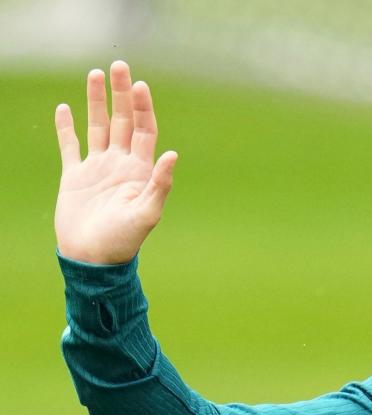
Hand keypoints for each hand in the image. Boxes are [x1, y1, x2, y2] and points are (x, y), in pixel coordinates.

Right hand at [54, 60, 177, 264]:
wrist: (93, 260)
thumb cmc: (124, 240)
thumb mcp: (147, 213)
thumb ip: (160, 184)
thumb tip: (173, 154)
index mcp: (141, 170)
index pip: (145, 130)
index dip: (144, 107)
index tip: (140, 85)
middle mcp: (121, 164)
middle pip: (123, 121)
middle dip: (121, 94)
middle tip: (119, 66)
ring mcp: (97, 168)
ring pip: (97, 127)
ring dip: (96, 102)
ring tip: (95, 74)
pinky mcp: (74, 177)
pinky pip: (70, 146)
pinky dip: (67, 127)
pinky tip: (65, 107)